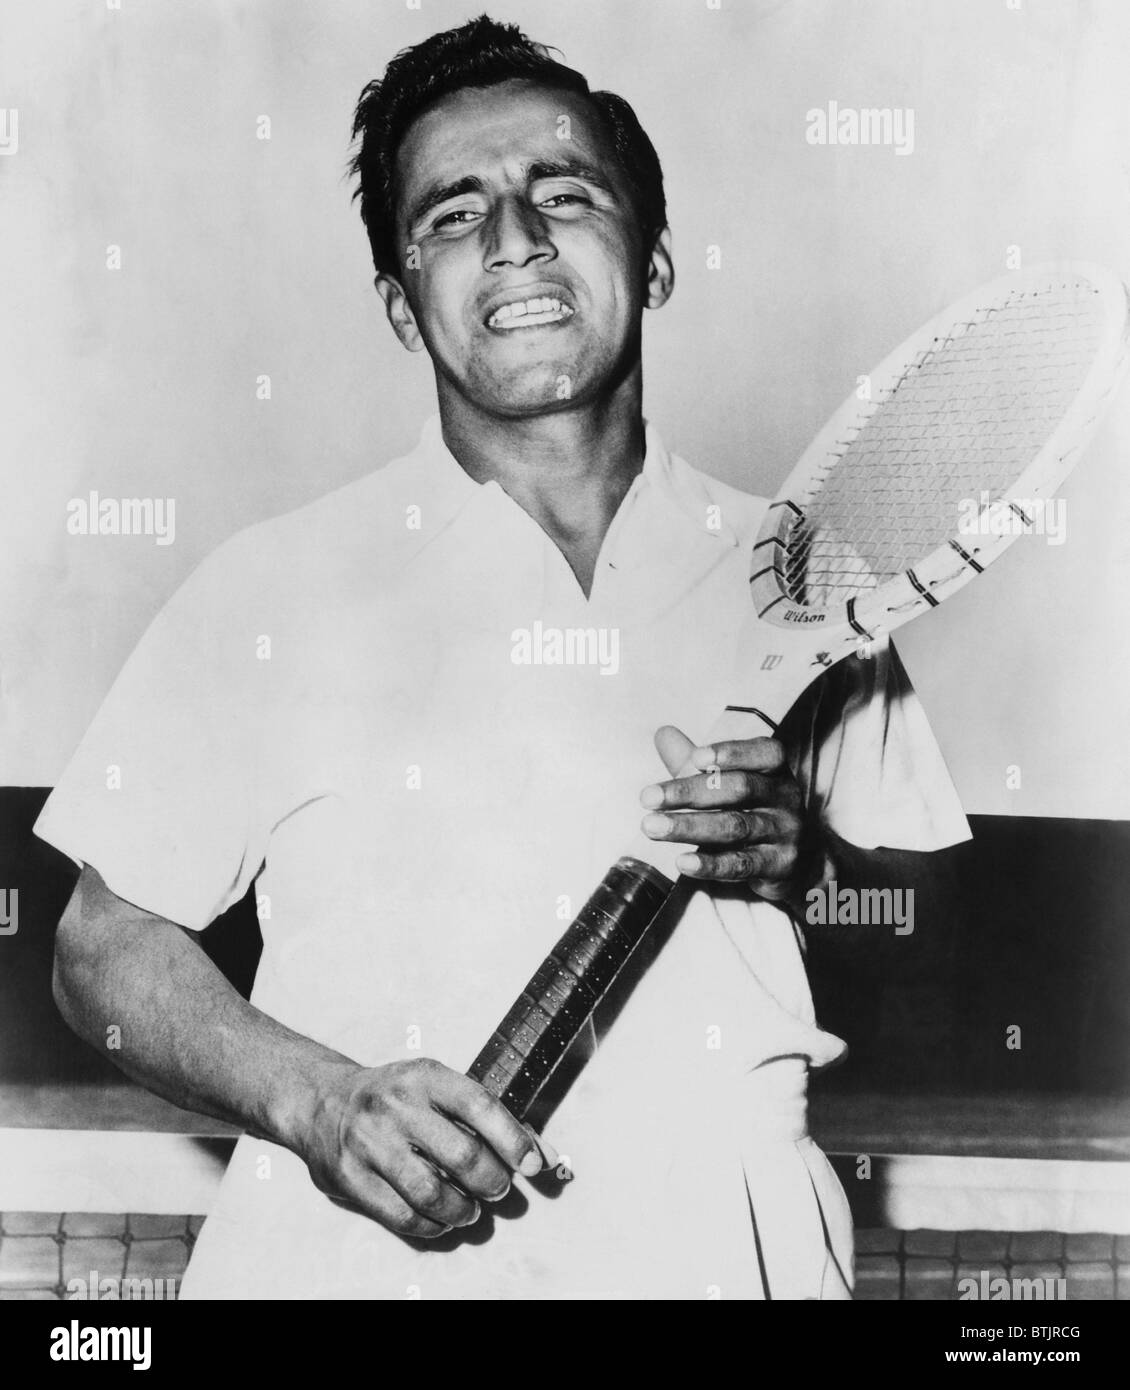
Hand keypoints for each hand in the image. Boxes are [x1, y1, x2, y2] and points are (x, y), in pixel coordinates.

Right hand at [296, 1057, 545, 1239]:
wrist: (323, 1101)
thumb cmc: (396, 1097)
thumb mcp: (438, 1089)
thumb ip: (489, 1119)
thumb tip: (541, 1156)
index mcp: (424, 1076)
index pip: (479, 1105)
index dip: (513, 1138)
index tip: (532, 1164)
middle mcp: (395, 1105)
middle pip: (461, 1155)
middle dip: (491, 1180)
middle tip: (498, 1188)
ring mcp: (369, 1142)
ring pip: (431, 1192)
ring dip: (463, 1209)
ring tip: (471, 1208)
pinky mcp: (350, 1177)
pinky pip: (402, 1215)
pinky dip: (432, 1225)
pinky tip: (442, 1218)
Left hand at [639, 725, 824, 910]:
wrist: (802, 863)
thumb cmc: (755, 812)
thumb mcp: (730, 784)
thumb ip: (697, 762)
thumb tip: (662, 733)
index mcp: (776, 771)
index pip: (764, 753)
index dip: (731, 752)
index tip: (696, 756)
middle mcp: (785, 797)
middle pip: (739, 788)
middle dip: (690, 792)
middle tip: (648, 797)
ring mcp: (785, 833)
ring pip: (735, 827)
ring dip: (689, 826)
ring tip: (651, 827)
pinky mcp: (779, 866)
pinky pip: (742, 864)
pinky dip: (710, 863)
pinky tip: (683, 861)